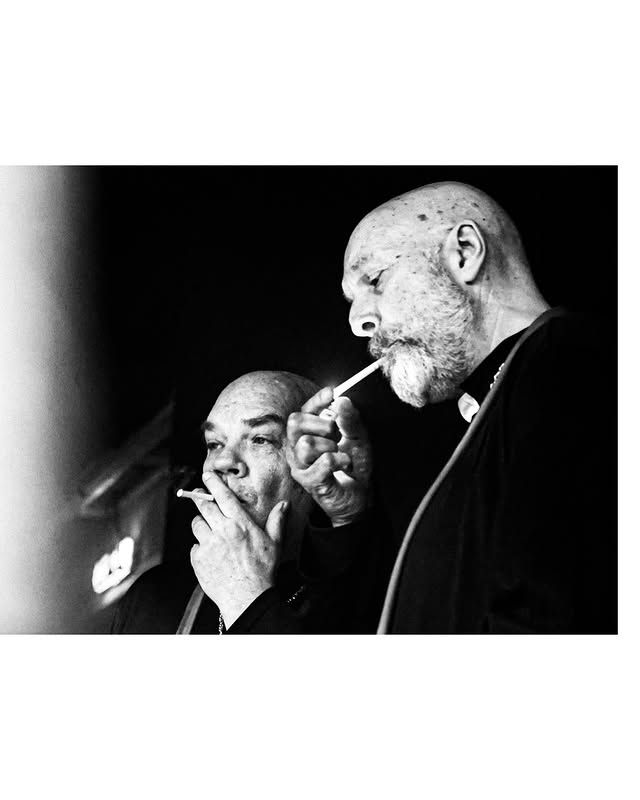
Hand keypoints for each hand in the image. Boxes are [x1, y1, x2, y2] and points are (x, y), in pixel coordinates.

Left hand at [189, 470, 288, 627]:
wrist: (247, 598)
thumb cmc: (262, 572)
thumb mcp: (274, 544)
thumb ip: (276, 522)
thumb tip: (284, 505)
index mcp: (240, 523)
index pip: (222, 496)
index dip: (213, 483)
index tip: (207, 475)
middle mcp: (222, 530)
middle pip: (204, 506)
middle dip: (200, 498)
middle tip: (199, 496)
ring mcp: (208, 545)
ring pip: (196, 525)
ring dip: (201, 525)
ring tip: (210, 533)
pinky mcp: (198, 559)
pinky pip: (194, 547)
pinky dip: (200, 548)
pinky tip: (211, 555)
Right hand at [286, 386, 372, 526]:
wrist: (361, 495)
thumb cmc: (355, 465)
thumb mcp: (358, 437)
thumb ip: (350, 419)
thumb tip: (342, 400)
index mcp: (309, 432)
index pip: (304, 410)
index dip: (315, 400)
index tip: (331, 393)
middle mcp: (299, 446)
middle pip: (295, 422)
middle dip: (321, 424)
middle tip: (336, 434)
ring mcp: (300, 464)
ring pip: (305, 443)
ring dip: (330, 446)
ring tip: (340, 454)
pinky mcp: (307, 481)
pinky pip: (321, 461)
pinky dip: (338, 460)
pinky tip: (344, 465)